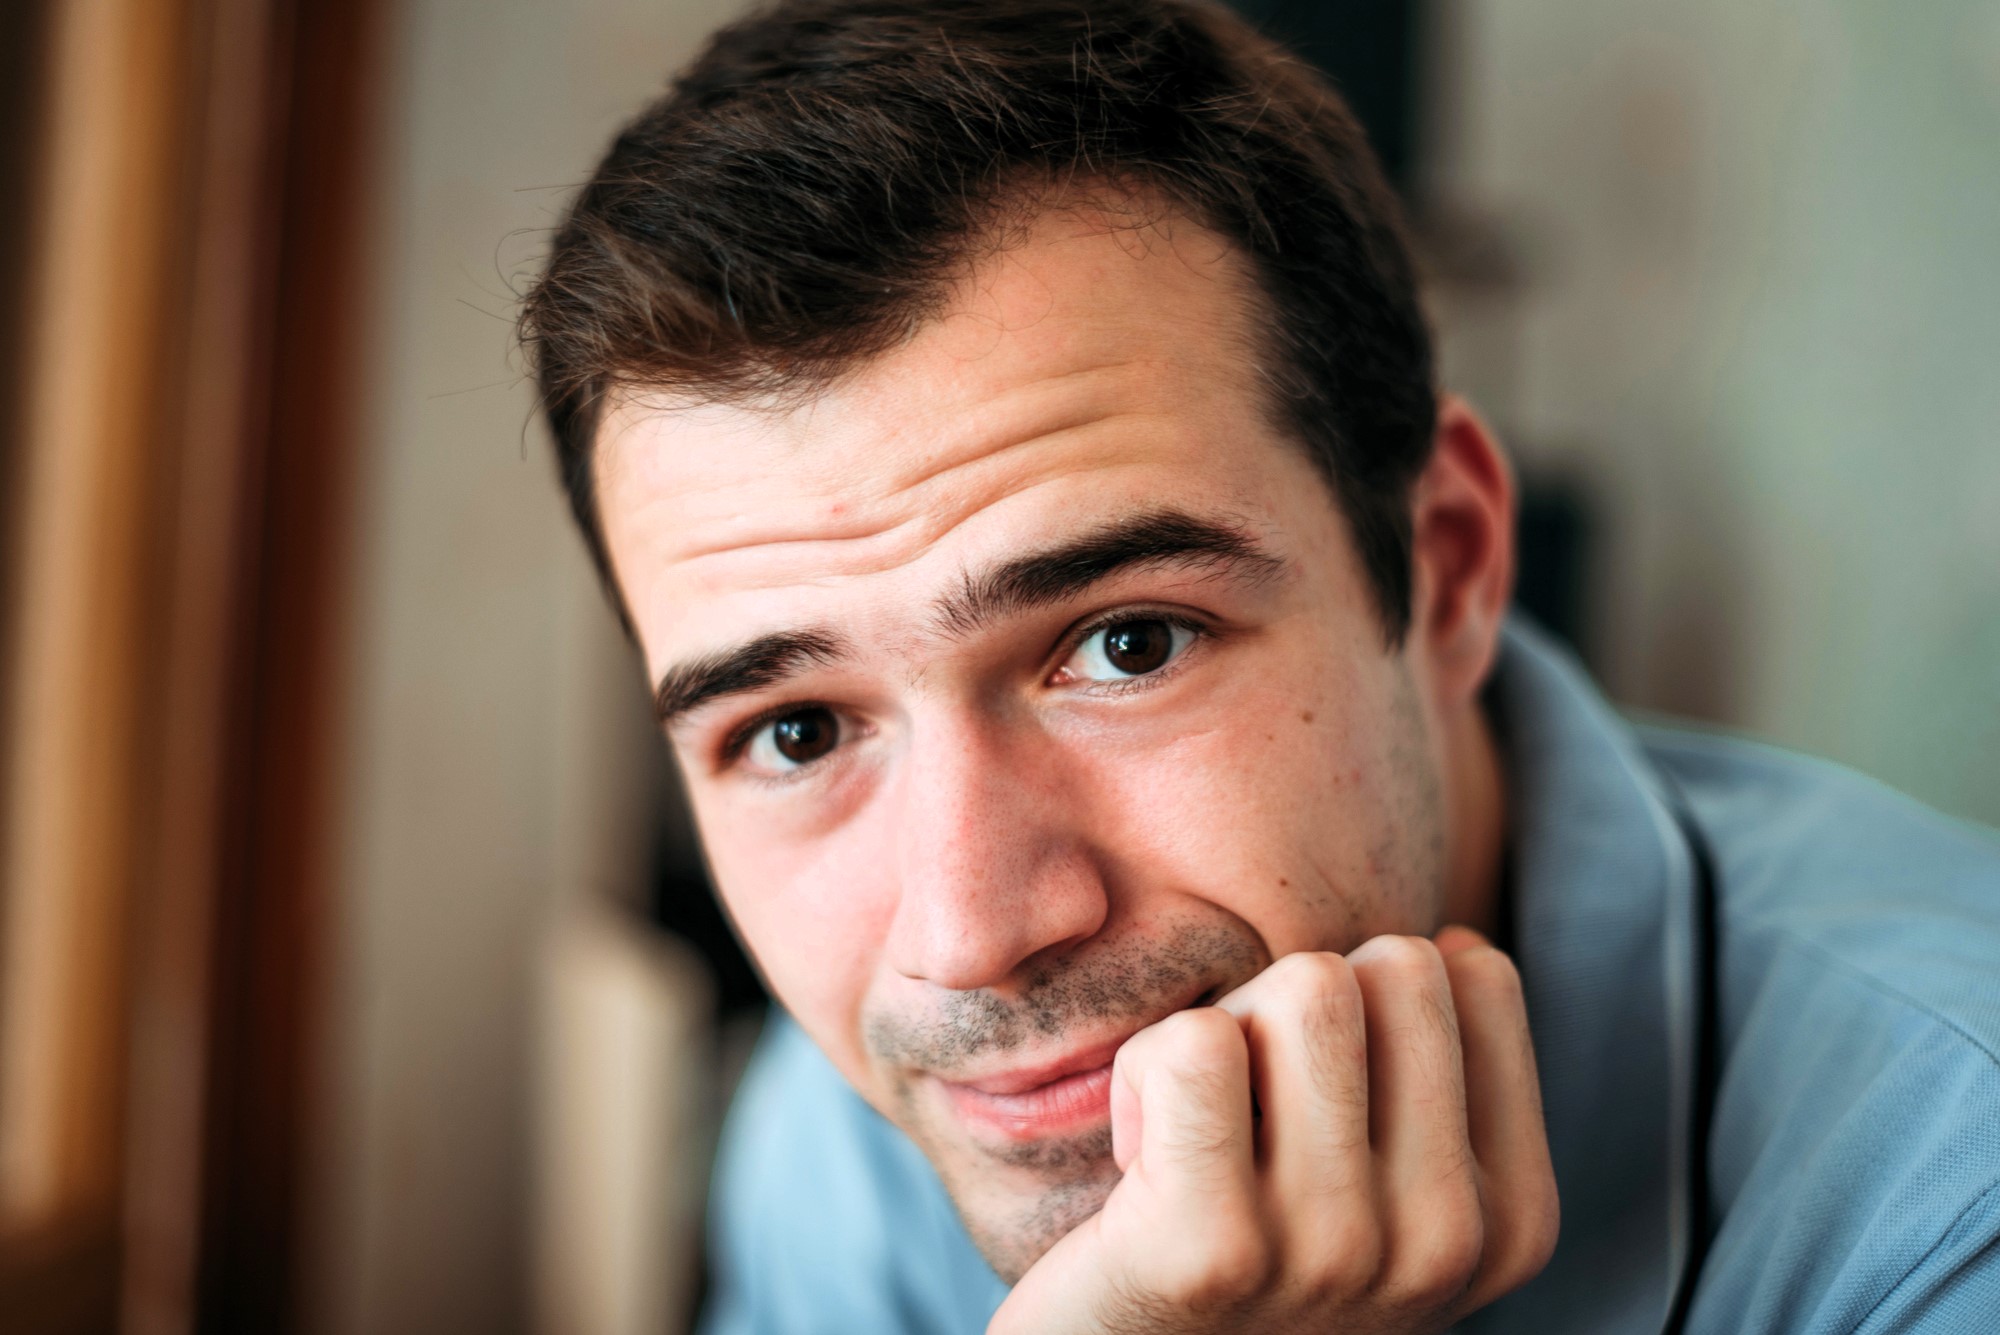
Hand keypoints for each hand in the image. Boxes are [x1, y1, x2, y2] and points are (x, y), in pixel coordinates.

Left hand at [986, 929, 1558, 1334]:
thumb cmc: (1253, 1261)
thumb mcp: (1386, 1186)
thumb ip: (1434, 1075)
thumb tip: (1460, 943)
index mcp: (1509, 1216)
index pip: (1476, 977)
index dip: (1373, 1003)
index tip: (1323, 1108)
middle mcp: (1445, 1240)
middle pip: (1392, 965)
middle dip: (1299, 1003)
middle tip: (1249, 1111)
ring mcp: (1336, 1248)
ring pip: (1301, 989)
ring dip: (1225, 1034)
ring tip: (1200, 1137)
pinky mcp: (1213, 1247)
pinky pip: (1195, 1044)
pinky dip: (1142, 1072)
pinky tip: (1143, 1164)